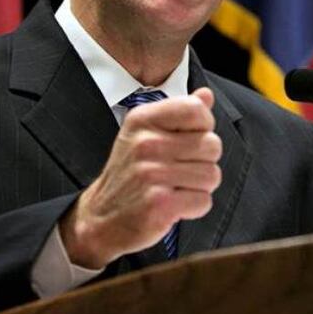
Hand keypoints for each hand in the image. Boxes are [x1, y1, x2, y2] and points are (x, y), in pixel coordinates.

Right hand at [60, 87, 221, 267]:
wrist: (101, 218)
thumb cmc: (130, 175)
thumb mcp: (146, 135)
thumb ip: (179, 114)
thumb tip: (206, 95)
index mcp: (143, 120)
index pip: (196, 109)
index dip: (203, 127)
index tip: (188, 140)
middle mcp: (145, 143)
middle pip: (211, 145)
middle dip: (204, 162)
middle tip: (181, 171)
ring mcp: (151, 174)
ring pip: (212, 174)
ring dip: (200, 186)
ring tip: (176, 188)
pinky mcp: (159, 204)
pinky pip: (204, 200)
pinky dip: (194, 207)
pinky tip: (174, 204)